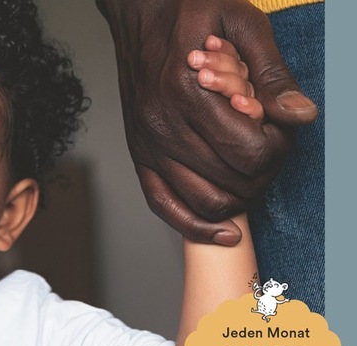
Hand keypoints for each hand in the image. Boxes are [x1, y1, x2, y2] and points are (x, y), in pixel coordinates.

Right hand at [96, 0, 316, 244]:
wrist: (138, 12)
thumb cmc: (188, 12)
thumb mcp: (241, 23)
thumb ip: (272, 73)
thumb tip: (301, 117)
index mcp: (187, 92)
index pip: (249, 151)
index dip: (278, 148)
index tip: (280, 129)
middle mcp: (163, 125)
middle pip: (231, 181)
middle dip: (264, 171)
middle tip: (269, 146)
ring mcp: (148, 145)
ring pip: (203, 201)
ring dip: (239, 198)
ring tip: (252, 174)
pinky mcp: (139, 155)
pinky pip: (164, 206)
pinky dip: (196, 226)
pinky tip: (224, 230)